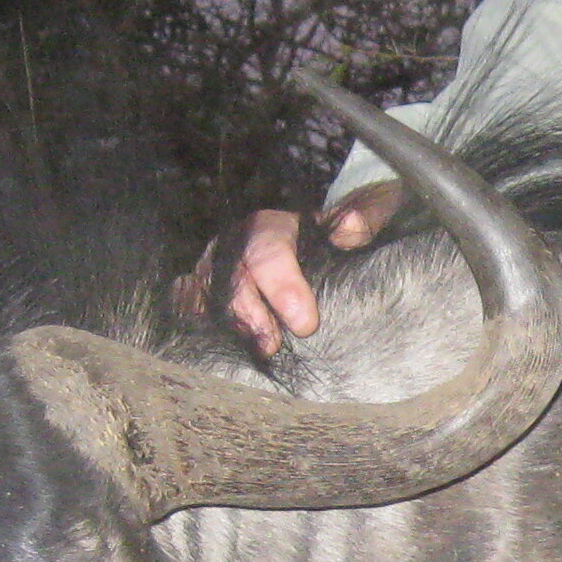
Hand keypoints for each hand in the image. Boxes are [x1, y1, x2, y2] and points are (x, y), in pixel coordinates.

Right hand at [170, 184, 402, 355]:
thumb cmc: (347, 226)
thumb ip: (366, 216)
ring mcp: (220, 266)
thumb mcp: (366, 210)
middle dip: (250, 312)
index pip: (269, 250)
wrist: (328, 235)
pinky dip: (198, 317)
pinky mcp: (212, 289)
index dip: (283, 287)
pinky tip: (213, 341)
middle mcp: (239, 242)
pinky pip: (194, 299)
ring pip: (211, 290)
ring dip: (230, 323)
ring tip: (255, 351)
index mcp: (273, 224)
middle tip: (272, 345)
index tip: (306, 324)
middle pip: (232, 274)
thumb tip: (351, 228)